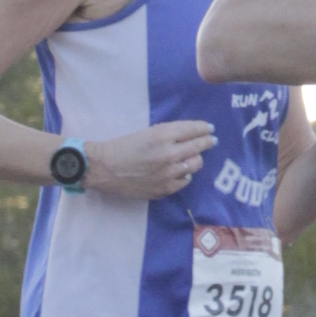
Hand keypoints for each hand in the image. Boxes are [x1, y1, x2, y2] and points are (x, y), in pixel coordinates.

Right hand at [84, 122, 214, 199]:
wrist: (104, 168)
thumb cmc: (122, 146)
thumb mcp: (147, 132)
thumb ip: (168, 133)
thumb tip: (189, 135)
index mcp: (163, 135)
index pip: (194, 129)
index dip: (204, 128)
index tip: (210, 129)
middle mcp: (169, 153)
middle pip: (199, 146)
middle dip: (207, 141)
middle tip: (211, 140)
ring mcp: (169, 172)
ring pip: (196, 164)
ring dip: (196, 158)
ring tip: (193, 156)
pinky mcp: (165, 188)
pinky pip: (185, 180)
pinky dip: (185, 174)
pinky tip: (181, 171)